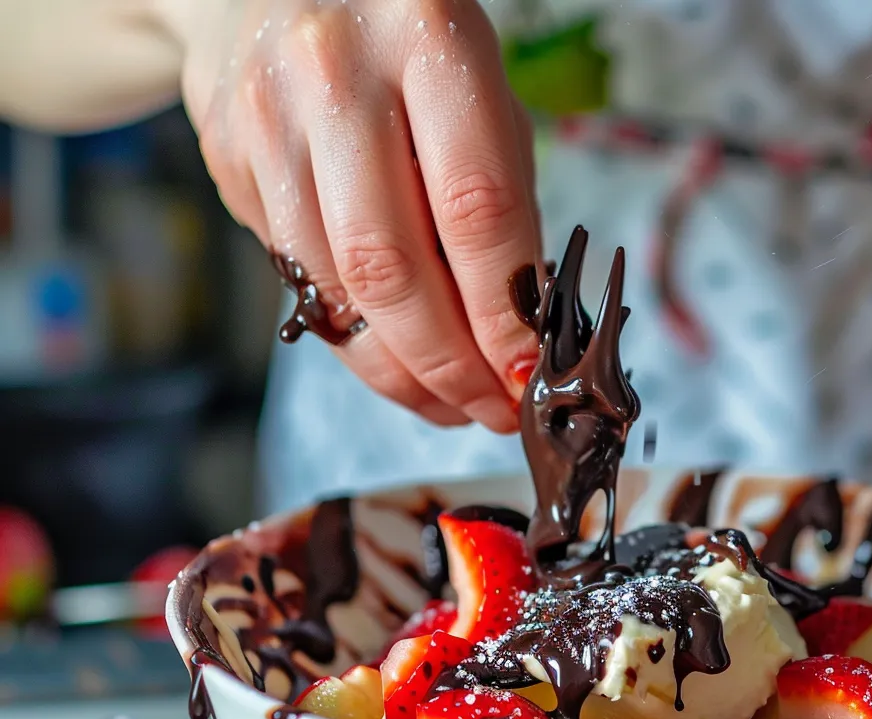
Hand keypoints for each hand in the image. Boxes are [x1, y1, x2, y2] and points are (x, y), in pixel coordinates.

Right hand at [173, 0, 540, 430]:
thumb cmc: (405, 45)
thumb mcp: (479, 91)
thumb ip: (502, 200)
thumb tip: (518, 333)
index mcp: (430, 39)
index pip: (475, 211)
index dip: (504, 314)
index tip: (528, 374)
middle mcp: (335, 74)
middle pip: (393, 268)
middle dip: (449, 364)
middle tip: (489, 410)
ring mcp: (266, 117)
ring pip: (336, 288)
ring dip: (400, 371)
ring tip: (449, 403)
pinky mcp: (226, 158)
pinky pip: (298, 277)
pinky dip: (354, 337)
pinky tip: (394, 357)